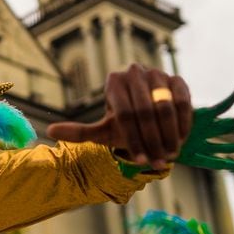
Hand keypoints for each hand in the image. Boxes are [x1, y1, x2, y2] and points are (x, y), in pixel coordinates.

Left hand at [47, 64, 191, 169]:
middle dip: (152, 140)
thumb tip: (49, 131)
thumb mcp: (101, 130)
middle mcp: (135, 72)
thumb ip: (79, 132)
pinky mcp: (177, 79)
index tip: (139, 161)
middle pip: (146, 111)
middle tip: (158, 161)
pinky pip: (183, 101)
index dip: (133, 140)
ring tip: (170, 154)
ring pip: (165, 107)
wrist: (146, 115)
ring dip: (169, 134)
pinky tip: (181, 140)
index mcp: (114, 82)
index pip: (125, 113)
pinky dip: (183, 122)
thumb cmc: (122, 124)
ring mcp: (157, 74)